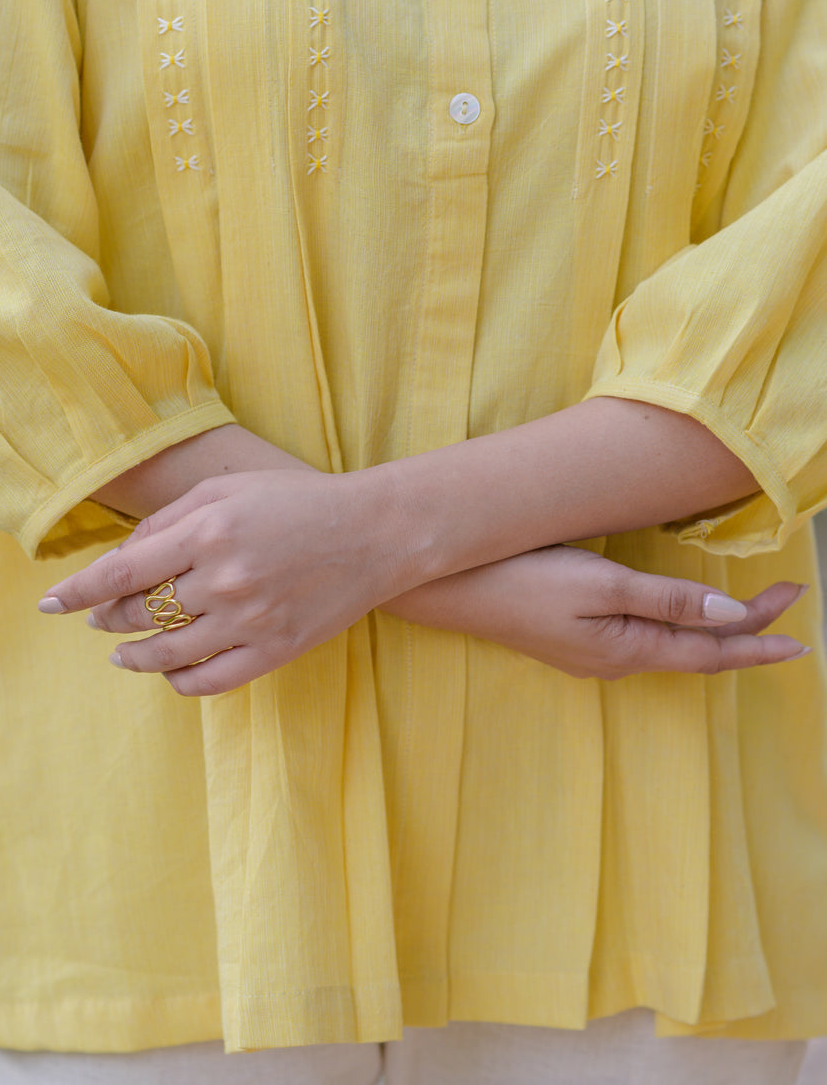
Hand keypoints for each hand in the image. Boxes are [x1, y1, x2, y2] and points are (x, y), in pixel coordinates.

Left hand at [40, 469, 409, 694]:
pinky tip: (169, 673)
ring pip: (169, 654)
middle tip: (98, 619)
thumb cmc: (298, 500)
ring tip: (122, 654)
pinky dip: (179, 682)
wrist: (375, 532)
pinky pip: (211, 681)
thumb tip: (122, 559)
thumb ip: (169, 520)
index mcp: (207, 531)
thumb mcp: (228, 489)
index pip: (120, 573)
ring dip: (134, 657)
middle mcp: (223, 579)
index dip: (78, 592)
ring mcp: (251, 619)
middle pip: (141, 613)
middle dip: (107, 618)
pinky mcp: (276, 649)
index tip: (50, 604)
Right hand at [383, 546, 809, 679]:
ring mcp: (590, 654)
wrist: (447, 588)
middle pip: (695, 651)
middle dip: (747, 632)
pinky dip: (677, 630)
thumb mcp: (598, 584)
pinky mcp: (571, 641)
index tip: (801, 616)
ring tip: (751, 620)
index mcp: (625, 649)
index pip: (710, 648)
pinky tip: (678, 622)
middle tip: (789, 604)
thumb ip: (664, 600)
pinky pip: (643, 642)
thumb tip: (730, 615)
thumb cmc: (520, 577)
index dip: (759, 635)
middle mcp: (613, 660)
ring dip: (714, 633)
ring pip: (670, 648)